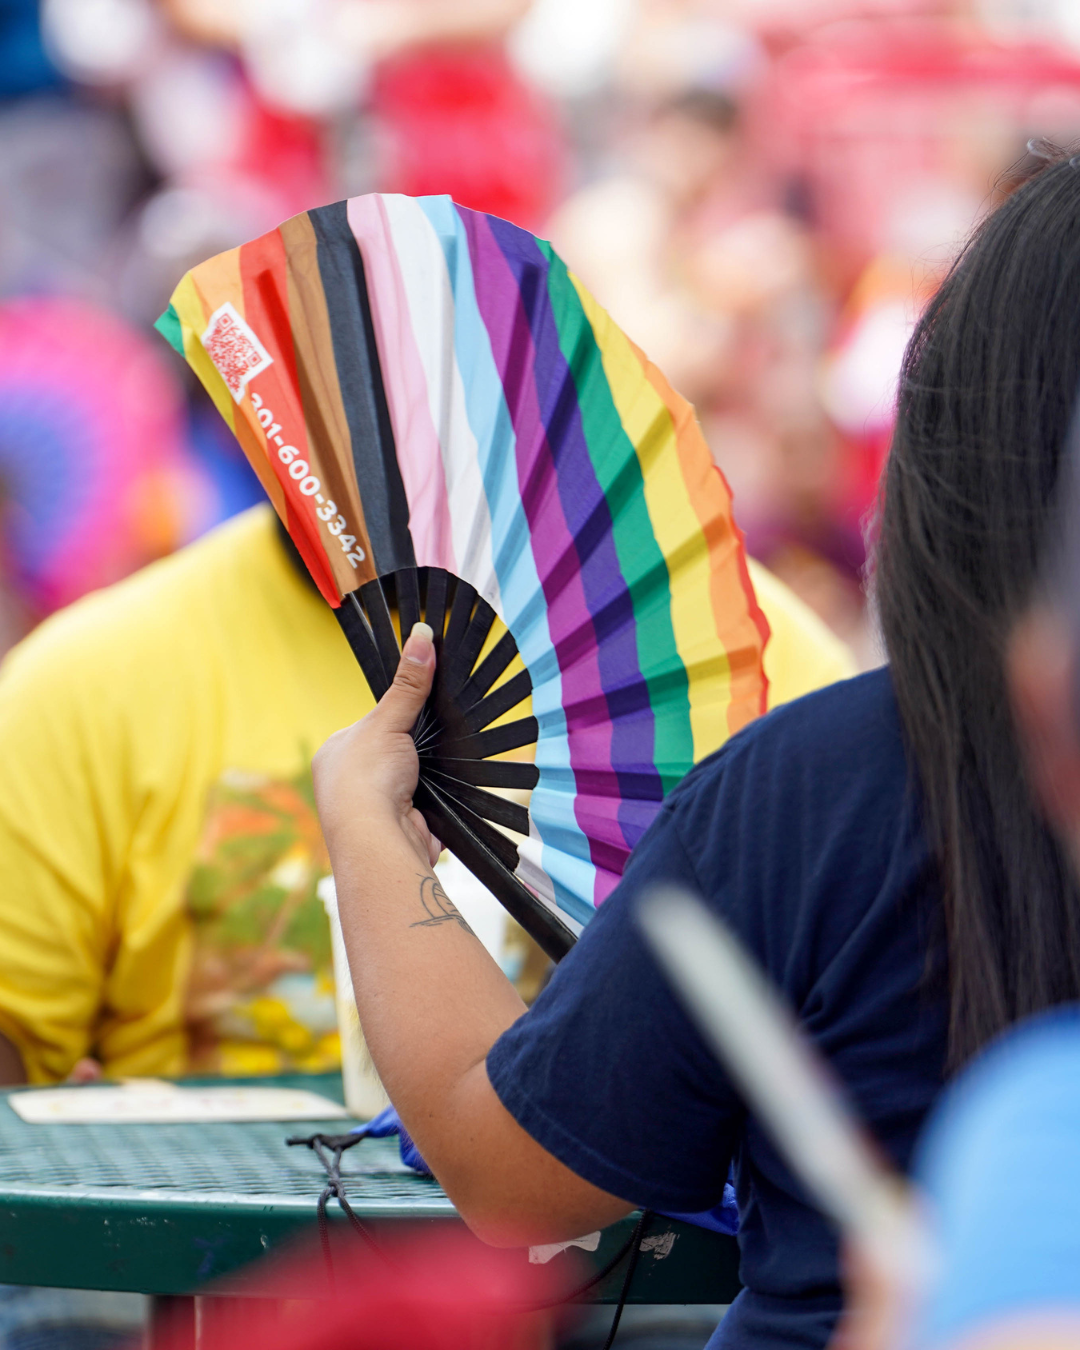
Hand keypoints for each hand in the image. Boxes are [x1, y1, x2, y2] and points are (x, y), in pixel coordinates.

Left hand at [313, 622, 440, 868]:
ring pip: (411, 780)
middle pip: (392, 754)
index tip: (415, 711)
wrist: (378, 840)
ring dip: (426, 774)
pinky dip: (437, 797)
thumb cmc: (366, 781)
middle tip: (430, 740)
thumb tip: (422, 636)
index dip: (394, 719)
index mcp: (335, 755)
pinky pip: (427, 803)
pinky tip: (443, 789)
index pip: (369, 729)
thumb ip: (409, 684)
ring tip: (437, 764)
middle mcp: (348, 784)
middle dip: (412, 750)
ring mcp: (374, 809)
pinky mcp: (402, 827)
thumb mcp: (388, 720)